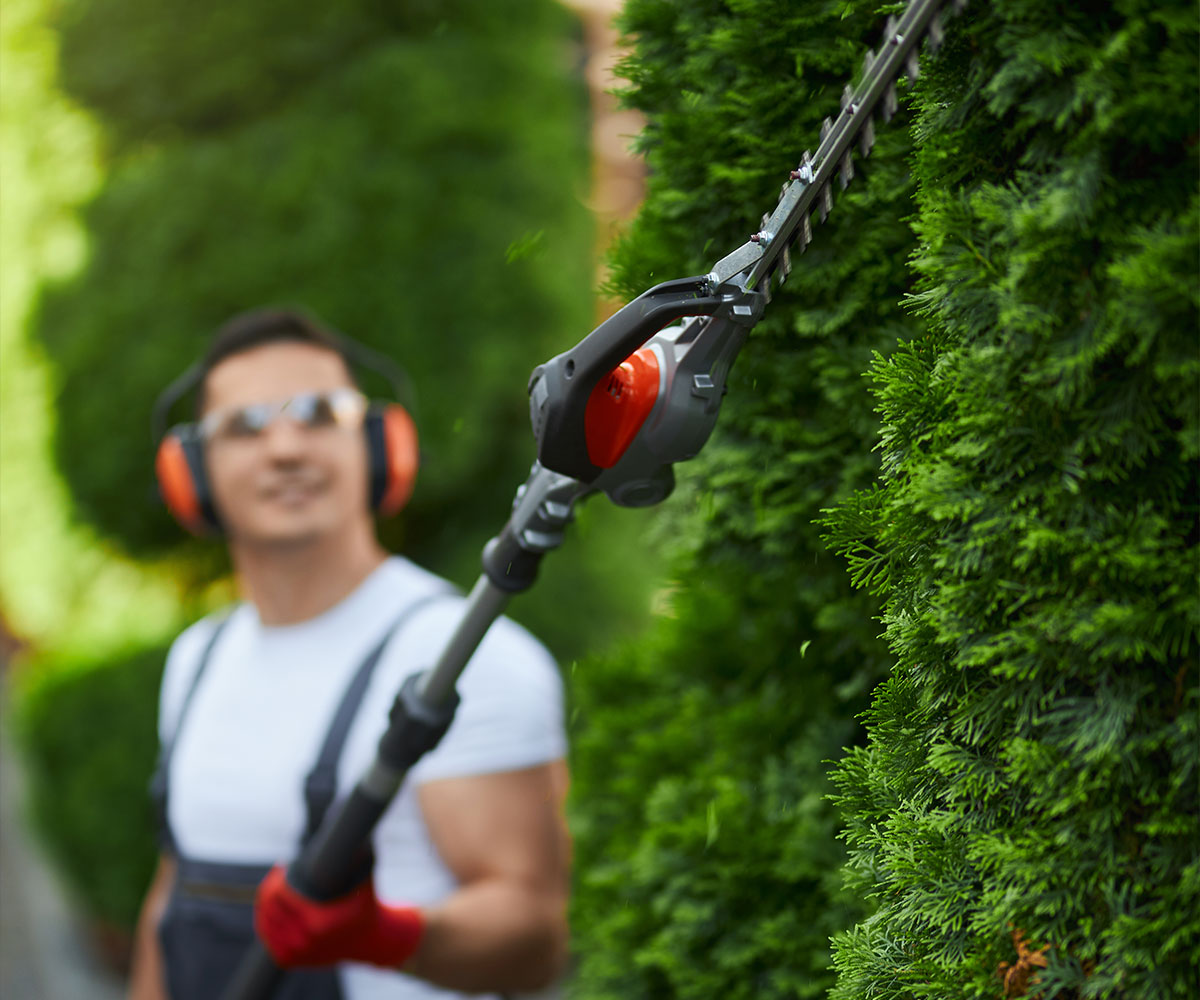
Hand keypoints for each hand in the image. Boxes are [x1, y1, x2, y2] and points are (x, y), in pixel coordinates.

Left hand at [254, 865, 423, 968]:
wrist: (370, 941)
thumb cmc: (365, 904)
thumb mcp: (364, 878)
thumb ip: (358, 853)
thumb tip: (350, 823)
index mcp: (320, 921)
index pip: (282, 896)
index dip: (278, 878)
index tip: (283, 865)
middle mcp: (306, 940)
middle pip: (271, 908)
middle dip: (271, 887)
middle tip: (278, 872)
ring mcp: (298, 954)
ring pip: (266, 924)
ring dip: (265, 904)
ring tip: (273, 887)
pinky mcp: (293, 961)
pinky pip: (268, 939)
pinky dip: (266, 923)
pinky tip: (269, 909)